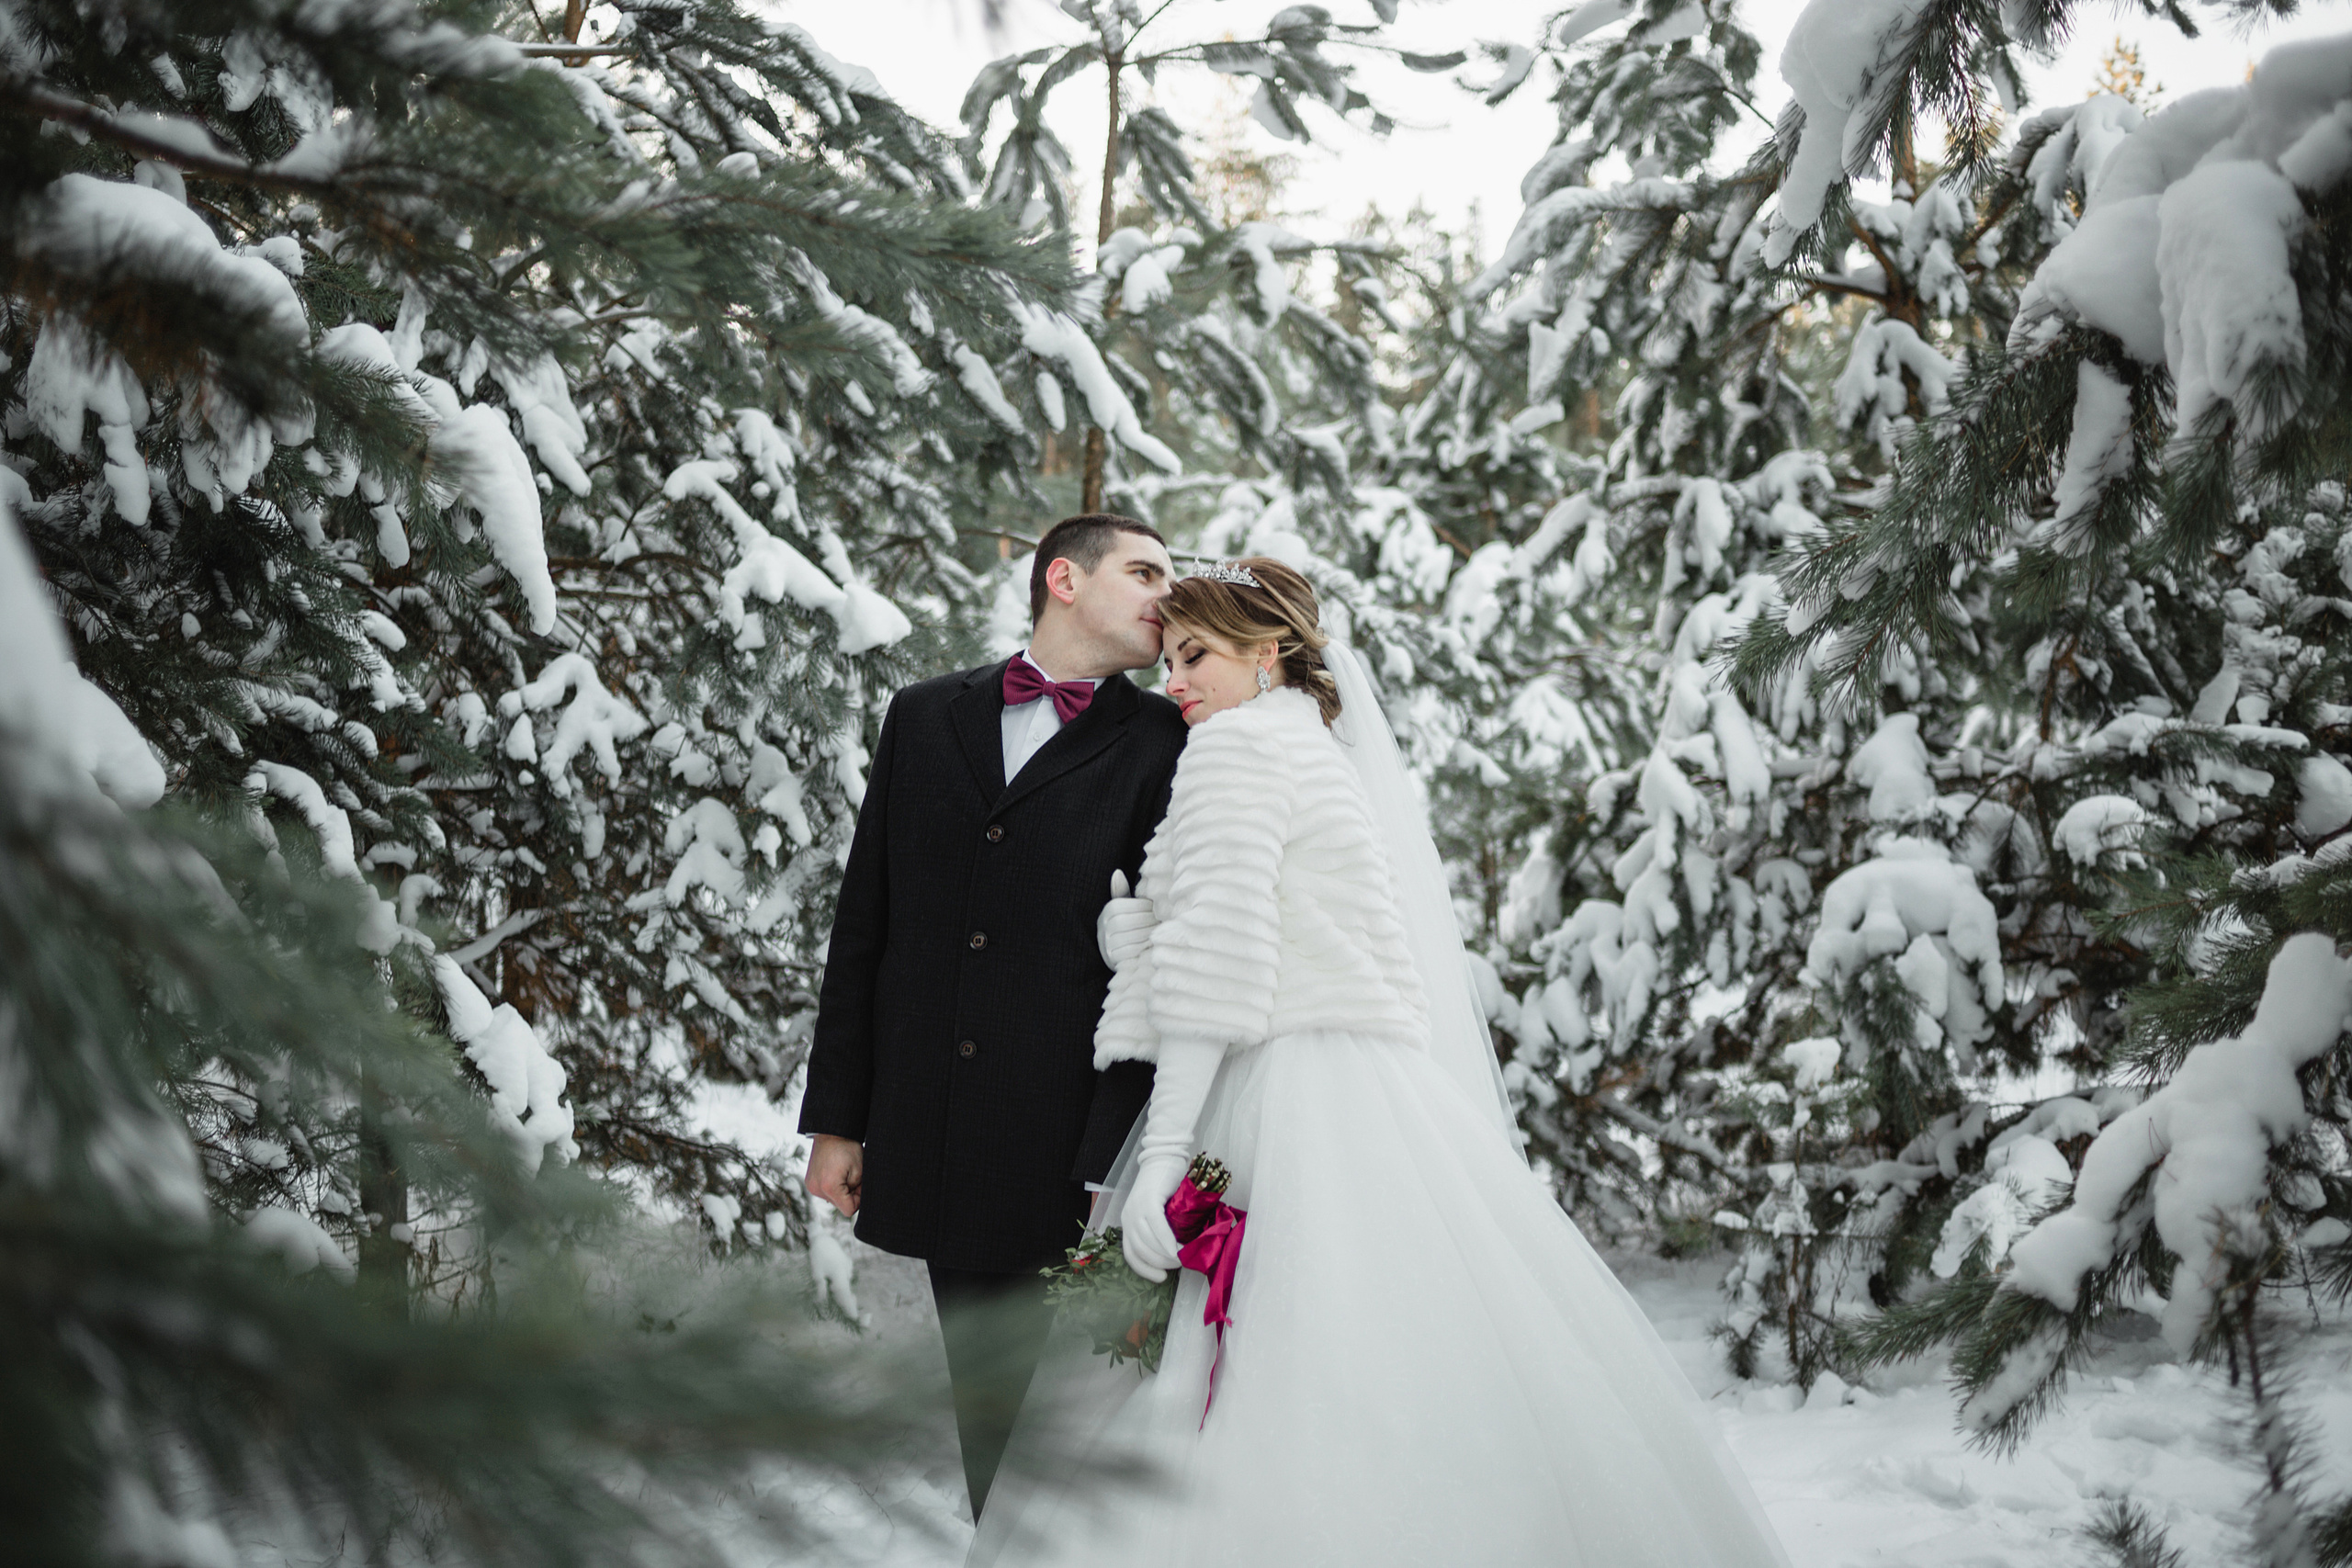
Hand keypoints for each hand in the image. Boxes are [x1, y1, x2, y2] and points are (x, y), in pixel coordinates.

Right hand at [804, 1133, 862, 1217]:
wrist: (831, 1133)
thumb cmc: (847, 1148)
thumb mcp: (860, 1171)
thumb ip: (859, 1191)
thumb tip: (857, 1202)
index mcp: (829, 1187)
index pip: (848, 1210)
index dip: (858, 1200)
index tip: (859, 1185)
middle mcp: (817, 1189)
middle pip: (840, 1205)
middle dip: (850, 1194)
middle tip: (852, 1176)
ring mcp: (811, 1186)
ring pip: (833, 1199)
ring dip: (841, 1190)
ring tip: (843, 1172)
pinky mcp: (809, 1182)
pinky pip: (825, 1192)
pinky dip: (833, 1186)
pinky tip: (835, 1173)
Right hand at [1096, 870, 1153, 971]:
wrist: (1114, 951)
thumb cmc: (1124, 923)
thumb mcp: (1122, 907)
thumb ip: (1122, 891)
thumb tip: (1117, 872)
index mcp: (1108, 911)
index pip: (1130, 905)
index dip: (1147, 907)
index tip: (1160, 908)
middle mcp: (1104, 927)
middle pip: (1132, 921)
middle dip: (1151, 921)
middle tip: (1165, 920)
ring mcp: (1107, 944)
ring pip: (1134, 936)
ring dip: (1151, 933)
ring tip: (1162, 930)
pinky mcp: (1114, 959)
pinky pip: (1133, 951)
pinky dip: (1146, 946)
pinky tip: (1155, 942)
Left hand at [1120, 1153, 1188, 1281]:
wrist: (1164, 1157)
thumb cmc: (1166, 1185)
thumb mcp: (1159, 1211)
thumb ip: (1161, 1229)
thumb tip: (1177, 1253)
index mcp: (1128, 1221)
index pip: (1131, 1253)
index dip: (1145, 1269)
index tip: (1160, 1278)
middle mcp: (1128, 1216)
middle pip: (1141, 1250)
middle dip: (1160, 1263)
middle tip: (1179, 1265)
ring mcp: (1136, 1208)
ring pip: (1148, 1241)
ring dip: (1166, 1255)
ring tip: (1183, 1258)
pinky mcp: (1148, 1200)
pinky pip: (1157, 1226)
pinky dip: (1167, 1241)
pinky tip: (1178, 1248)